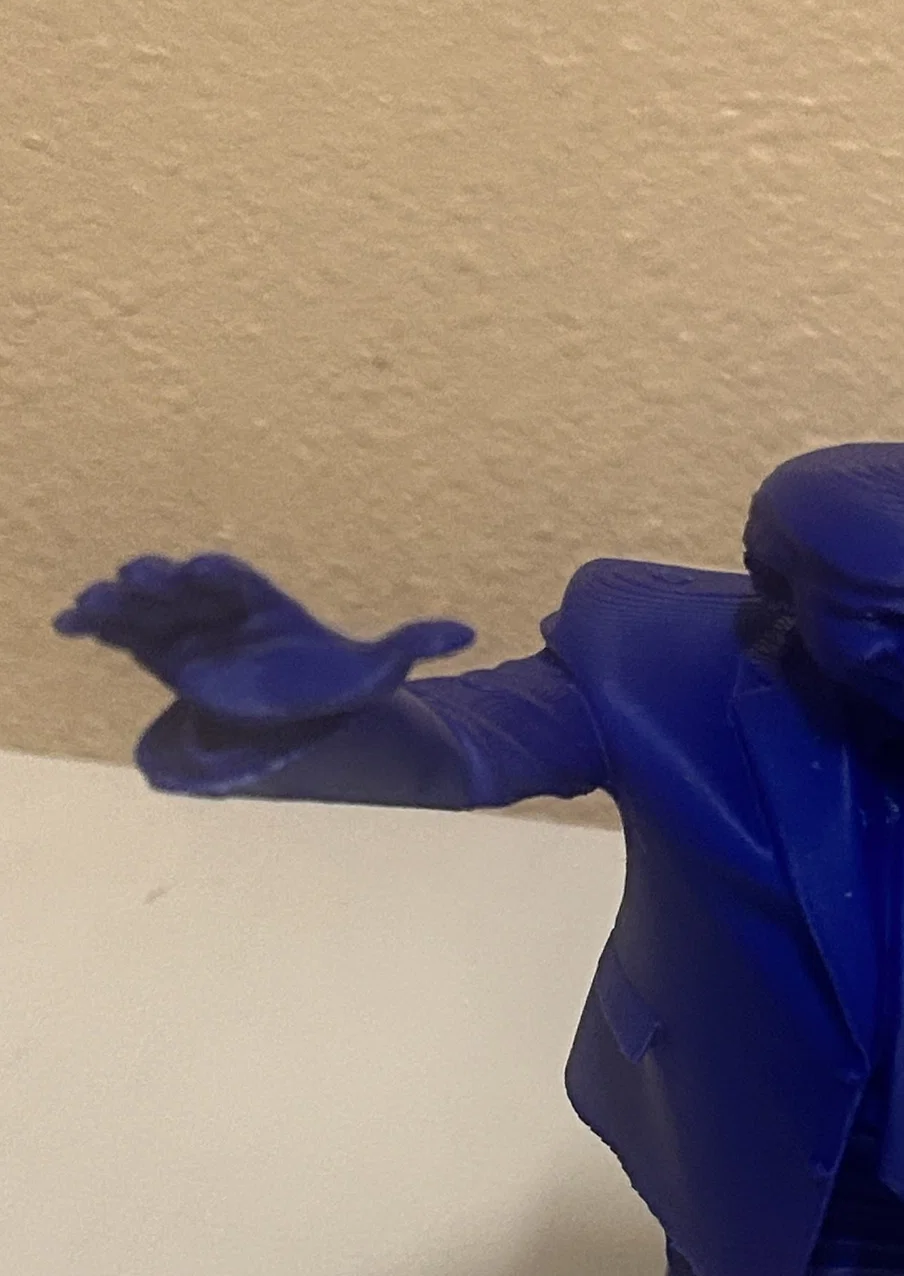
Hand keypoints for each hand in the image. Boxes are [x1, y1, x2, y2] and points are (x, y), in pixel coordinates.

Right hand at [54, 554, 474, 721]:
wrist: (295, 704)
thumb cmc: (331, 682)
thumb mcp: (374, 671)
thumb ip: (412, 647)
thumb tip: (468, 633)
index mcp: (264, 605)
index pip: (240, 586)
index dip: (221, 580)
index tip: (204, 571)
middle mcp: (220, 610)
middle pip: (186, 592)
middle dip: (162, 584)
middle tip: (137, 575)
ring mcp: (187, 630)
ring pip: (150, 611)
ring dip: (120, 604)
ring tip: (87, 606)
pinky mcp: (163, 653)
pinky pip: (124, 636)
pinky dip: (94, 626)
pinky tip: (62, 623)